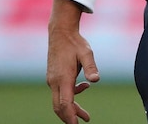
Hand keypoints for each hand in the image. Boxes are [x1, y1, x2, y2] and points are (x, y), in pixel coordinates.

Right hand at [46, 0, 99, 122]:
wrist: (60, 32)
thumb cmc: (75, 42)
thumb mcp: (87, 52)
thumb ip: (91, 67)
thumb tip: (96, 80)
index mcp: (63, 77)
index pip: (65, 103)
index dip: (70, 116)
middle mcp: (54, 81)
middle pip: (59, 106)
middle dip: (70, 117)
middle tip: (83, 122)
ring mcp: (52, 79)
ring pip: (59, 100)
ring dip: (71, 108)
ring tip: (86, 115)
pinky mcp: (53, 77)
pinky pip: (60, 92)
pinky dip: (70, 96)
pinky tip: (83, 87)